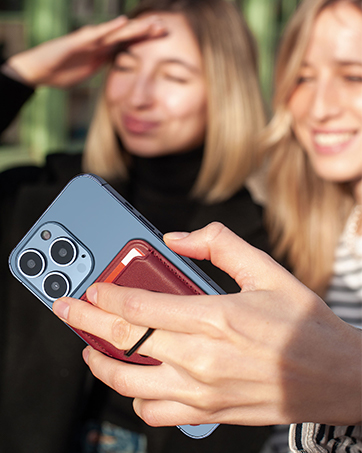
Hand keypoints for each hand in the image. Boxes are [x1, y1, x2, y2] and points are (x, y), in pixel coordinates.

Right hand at [4, 15, 165, 87]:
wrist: (40, 71)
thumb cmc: (63, 70)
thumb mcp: (91, 69)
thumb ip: (103, 64)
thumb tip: (116, 69)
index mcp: (103, 50)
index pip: (128, 42)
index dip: (146, 39)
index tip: (164, 36)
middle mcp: (98, 42)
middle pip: (126, 35)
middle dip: (145, 30)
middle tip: (164, 26)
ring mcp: (88, 41)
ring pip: (115, 32)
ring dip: (133, 27)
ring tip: (150, 23)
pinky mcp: (77, 42)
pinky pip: (95, 34)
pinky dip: (109, 28)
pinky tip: (122, 22)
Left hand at [53, 222, 361, 426]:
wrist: (338, 377)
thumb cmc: (304, 325)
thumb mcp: (267, 270)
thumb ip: (220, 245)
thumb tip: (179, 240)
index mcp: (214, 318)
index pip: (138, 308)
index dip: (104, 297)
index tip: (88, 290)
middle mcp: (201, 358)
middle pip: (123, 343)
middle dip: (85, 323)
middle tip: (68, 311)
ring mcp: (202, 391)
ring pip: (128, 384)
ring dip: (101, 363)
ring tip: (92, 348)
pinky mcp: (209, 412)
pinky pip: (155, 414)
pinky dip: (136, 397)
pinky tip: (138, 380)